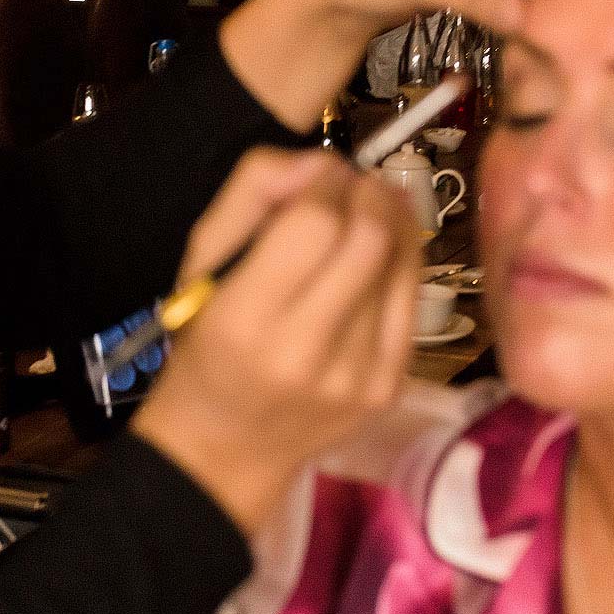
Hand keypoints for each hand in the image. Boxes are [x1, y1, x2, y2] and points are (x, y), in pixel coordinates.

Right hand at [129, 147, 419, 535]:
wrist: (225, 451)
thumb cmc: (205, 348)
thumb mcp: (201, 264)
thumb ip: (251, 195)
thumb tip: (319, 162)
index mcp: (247, 319)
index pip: (314, 225)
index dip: (328, 181)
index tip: (323, 171)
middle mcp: (307, 351)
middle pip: (367, 240)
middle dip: (366, 193)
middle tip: (353, 182)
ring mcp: (357, 375)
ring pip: (398, 264)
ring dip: (390, 219)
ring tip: (369, 207)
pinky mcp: (388, 387)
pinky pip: (413, 300)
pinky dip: (403, 260)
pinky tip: (384, 248)